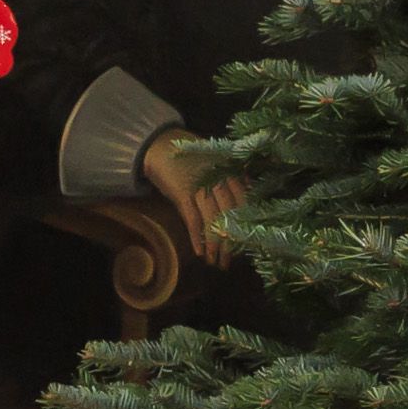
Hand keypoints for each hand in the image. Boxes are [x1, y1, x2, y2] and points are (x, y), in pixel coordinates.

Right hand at [140, 132, 248, 267]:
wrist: (161, 146)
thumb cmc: (192, 161)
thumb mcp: (215, 169)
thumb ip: (232, 185)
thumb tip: (246, 212)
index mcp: (231, 172)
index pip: (244, 203)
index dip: (245, 226)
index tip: (246, 246)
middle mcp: (219, 178)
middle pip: (230, 215)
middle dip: (231, 242)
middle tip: (229, 262)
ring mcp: (201, 185)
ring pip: (213, 220)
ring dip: (214, 244)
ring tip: (214, 262)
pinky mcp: (182, 191)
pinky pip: (192, 218)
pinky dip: (196, 236)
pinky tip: (200, 252)